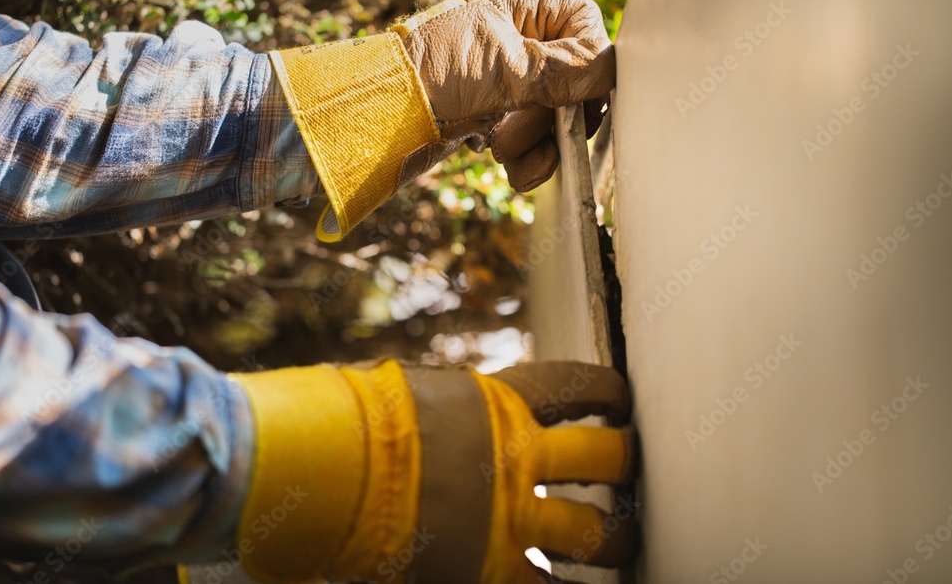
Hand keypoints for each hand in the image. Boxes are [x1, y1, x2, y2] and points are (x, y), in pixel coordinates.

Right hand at [228, 360, 636, 582]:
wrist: (321, 470)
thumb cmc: (350, 423)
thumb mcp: (408, 397)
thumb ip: (446, 407)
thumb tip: (443, 405)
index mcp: (498, 405)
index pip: (575, 386)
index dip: (607, 392)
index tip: (619, 401)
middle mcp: (516, 458)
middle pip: (602, 458)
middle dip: (624, 462)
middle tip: (630, 468)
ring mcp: (509, 519)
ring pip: (595, 534)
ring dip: (616, 541)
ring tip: (622, 544)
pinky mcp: (492, 573)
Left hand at [396, 0, 613, 191]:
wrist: (371, 116)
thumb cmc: (428, 74)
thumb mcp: (504, 68)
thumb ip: (563, 70)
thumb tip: (609, 72)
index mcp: (523, 7)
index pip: (585, 26)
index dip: (590, 65)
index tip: (581, 99)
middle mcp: (520, 39)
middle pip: (575, 80)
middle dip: (556, 116)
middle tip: (524, 132)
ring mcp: (509, 79)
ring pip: (557, 116)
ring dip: (541, 143)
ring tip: (506, 152)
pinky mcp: (497, 115)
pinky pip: (534, 139)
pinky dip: (529, 158)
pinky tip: (511, 169)